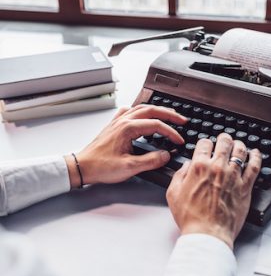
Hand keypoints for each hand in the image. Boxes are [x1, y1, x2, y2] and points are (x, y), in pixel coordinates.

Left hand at [65, 105, 186, 187]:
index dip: (171, 132)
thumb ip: (151, 160)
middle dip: (169, 114)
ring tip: (169, 115)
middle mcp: (124, 121)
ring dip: (157, 110)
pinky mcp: (115, 125)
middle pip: (152, 110)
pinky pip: (130, 112)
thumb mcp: (129, 167)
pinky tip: (143, 115)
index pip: (157, 125)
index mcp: (128, 128)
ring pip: (142, 108)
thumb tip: (166, 154)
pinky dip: (140, 111)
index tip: (179, 140)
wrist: (82, 167)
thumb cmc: (101, 166)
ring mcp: (118, 121)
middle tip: (182, 120)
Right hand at [166, 133, 261, 248]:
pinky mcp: (245, 186)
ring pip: (240, 151)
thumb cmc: (191, 217)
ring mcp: (233, 176)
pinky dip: (256, 157)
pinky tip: (255, 153)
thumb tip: (186, 166)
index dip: (205, 143)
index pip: (204, 143)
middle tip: (224, 139)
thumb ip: (179, 175)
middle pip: (224, 142)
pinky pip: (254, 166)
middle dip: (224, 138)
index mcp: (199, 167)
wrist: (208, 234)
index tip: (206, 146)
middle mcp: (218, 167)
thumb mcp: (173, 194)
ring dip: (239, 144)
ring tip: (238, 144)